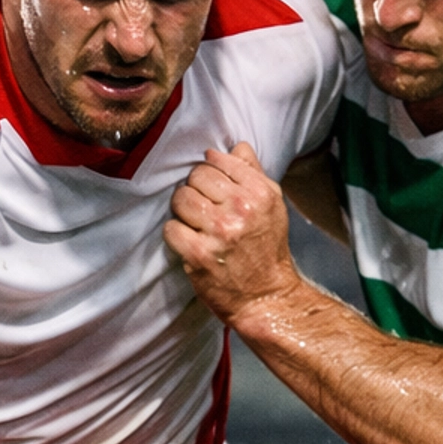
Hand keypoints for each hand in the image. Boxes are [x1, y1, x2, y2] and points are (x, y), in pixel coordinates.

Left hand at [164, 141, 302, 324]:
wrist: (266, 297)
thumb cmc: (267, 249)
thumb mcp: (271, 205)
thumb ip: (252, 173)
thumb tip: (235, 146)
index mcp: (259, 192)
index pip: (216, 161)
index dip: (209, 173)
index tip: (211, 187)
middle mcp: (240, 209)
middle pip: (195, 177)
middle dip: (195, 190)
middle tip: (202, 208)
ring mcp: (219, 232)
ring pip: (181, 198)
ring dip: (182, 210)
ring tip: (194, 223)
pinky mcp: (199, 254)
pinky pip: (171, 228)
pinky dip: (176, 234)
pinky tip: (188, 241)